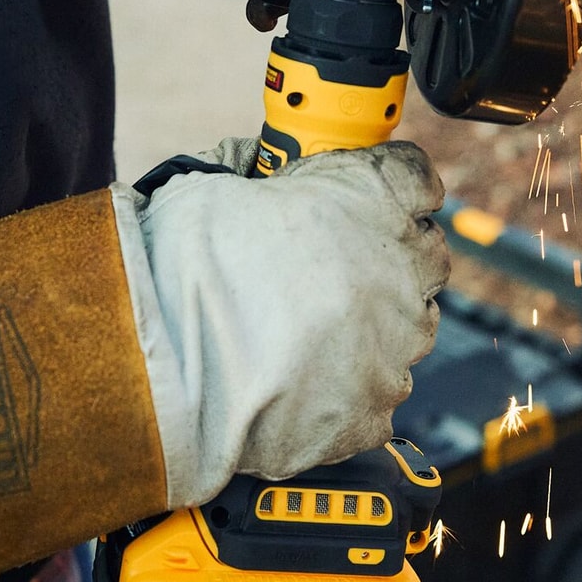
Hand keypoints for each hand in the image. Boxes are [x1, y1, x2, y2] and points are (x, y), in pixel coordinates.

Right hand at [110, 140, 448, 507]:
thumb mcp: (221, 184)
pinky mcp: (371, 412)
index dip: (384, 188)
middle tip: (326, 269)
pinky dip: (345, 391)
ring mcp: (394, 347)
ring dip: (370, 327)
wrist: (158, 360)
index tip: (363, 198)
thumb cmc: (182, 264)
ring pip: (406, 331)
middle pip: (423, 256)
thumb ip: (262, 173)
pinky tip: (297, 383)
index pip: (416, 180)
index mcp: (373, 196)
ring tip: (304, 334)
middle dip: (383, 259)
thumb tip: (258, 168)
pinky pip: (376, 396)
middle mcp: (402, 269)